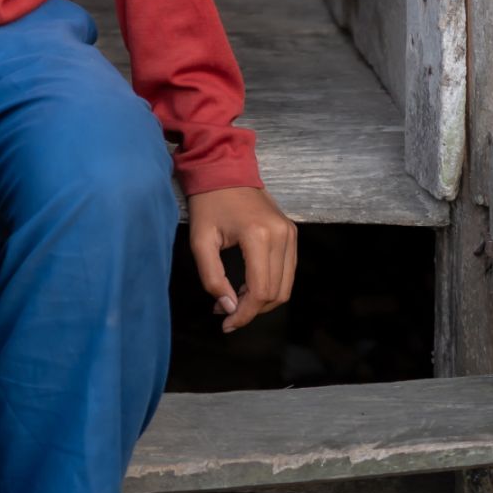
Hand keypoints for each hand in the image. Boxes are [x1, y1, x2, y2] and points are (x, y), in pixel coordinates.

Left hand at [185, 186, 296, 332]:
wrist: (225, 169)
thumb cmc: (208, 203)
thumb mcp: (200, 241)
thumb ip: (212, 277)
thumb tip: (228, 307)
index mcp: (258, 236)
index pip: (260, 291)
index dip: (244, 314)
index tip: (225, 323)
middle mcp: (282, 236)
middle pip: (276, 293)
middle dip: (252, 311)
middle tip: (226, 312)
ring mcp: (291, 234)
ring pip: (286, 287)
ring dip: (262, 301)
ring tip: (235, 300)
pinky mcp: (292, 233)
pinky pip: (287, 272)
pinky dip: (270, 286)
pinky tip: (246, 286)